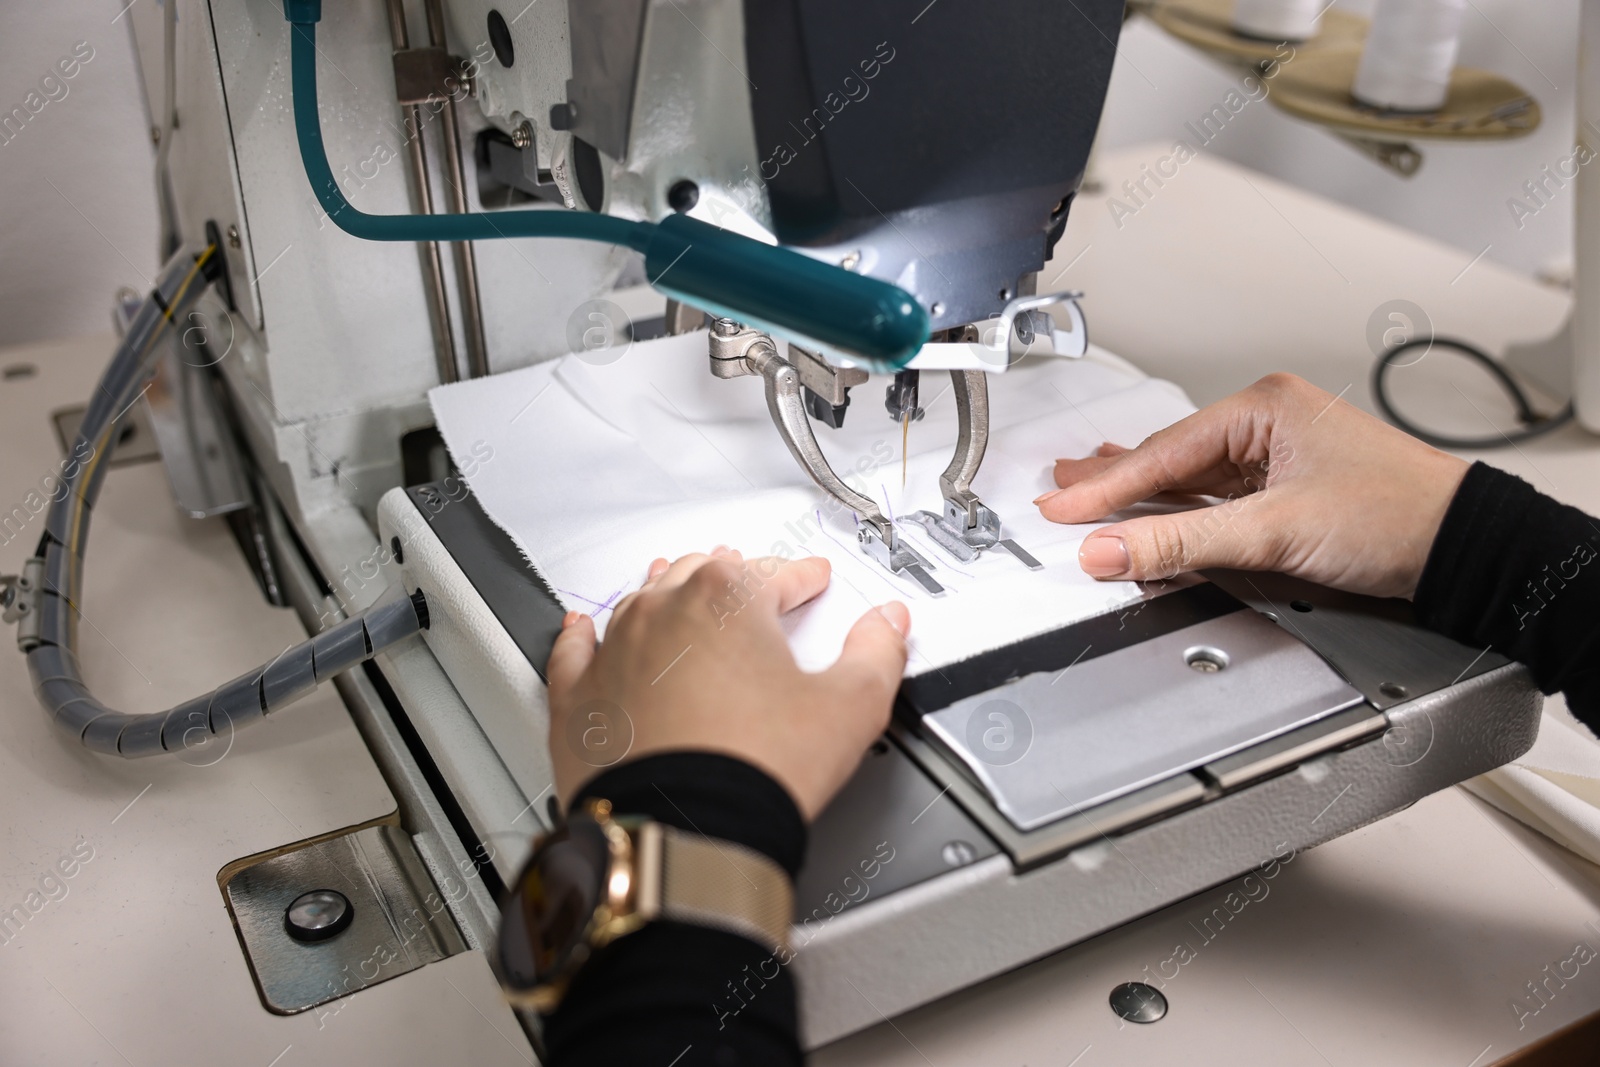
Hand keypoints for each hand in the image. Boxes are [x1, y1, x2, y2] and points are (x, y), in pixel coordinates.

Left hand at [545, 548, 910, 820]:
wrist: (684, 834)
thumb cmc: (756, 770)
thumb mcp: (850, 708)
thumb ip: (877, 654)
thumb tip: (888, 624)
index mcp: (727, 598)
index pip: (775, 573)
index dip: (803, 577)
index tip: (813, 581)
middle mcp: (663, 612)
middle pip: (702, 575)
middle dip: (732, 577)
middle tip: (752, 587)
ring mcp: (614, 653)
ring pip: (640, 605)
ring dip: (665, 596)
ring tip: (679, 590)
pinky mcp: (579, 701)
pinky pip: (574, 653)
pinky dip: (582, 638)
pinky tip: (583, 629)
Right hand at [1035, 373, 1469, 598]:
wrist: (1467, 549)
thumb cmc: (1399, 515)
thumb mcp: (1274, 530)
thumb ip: (1181, 542)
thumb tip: (1109, 549)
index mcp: (1263, 406)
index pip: (1162, 453)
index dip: (1104, 486)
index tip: (1059, 507)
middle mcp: (1268, 423)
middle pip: (1170, 458)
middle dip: (1113, 478)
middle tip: (1058, 489)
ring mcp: (1279, 457)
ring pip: (1192, 478)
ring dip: (1143, 494)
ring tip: (1090, 493)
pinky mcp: (1290, 491)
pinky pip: (1217, 498)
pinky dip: (1180, 510)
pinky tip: (1156, 513)